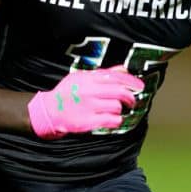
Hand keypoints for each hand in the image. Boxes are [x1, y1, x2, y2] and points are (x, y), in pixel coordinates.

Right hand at [27, 67, 143, 138]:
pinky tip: (114, 119)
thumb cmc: (67, 92)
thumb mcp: (82, 77)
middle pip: (120, 92)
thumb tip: (123, 69)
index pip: (116, 77)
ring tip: (119, 110)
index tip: (140, 86)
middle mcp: (90, 91)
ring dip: (121, 109)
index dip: (132, 82)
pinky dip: (117, 120)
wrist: (50, 111)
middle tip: (132, 100)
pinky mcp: (88, 122)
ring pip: (117, 106)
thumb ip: (103, 74)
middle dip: (130, 97)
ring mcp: (89, 107)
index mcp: (89, 78)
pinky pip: (111, 121)